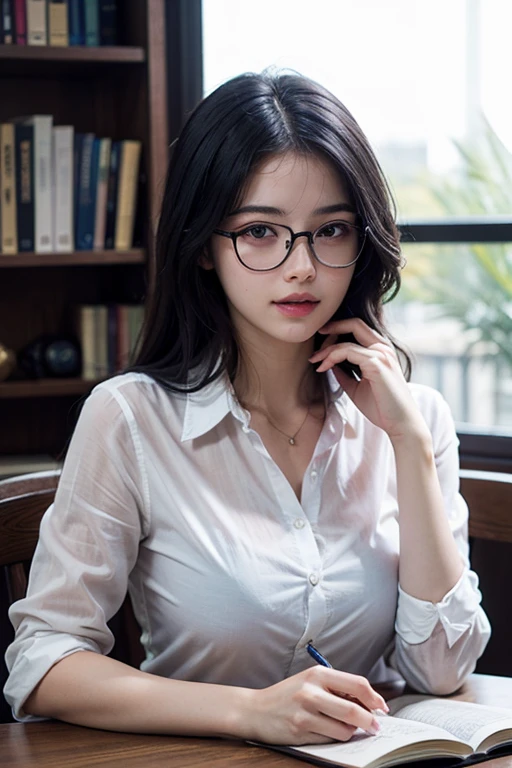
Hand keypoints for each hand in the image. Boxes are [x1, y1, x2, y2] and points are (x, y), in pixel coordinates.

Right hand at [245, 666, 386, 744]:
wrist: (255, 709)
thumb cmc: (288, 695)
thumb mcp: (311, 682)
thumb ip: (337, 688)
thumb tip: (369, 703)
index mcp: (317, 674)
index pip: (357, 684)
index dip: (375, 698)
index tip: (382, 707)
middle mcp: (311, 691)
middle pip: (354, 710)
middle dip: (370, 721)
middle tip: (375, 727)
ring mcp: (305, 712)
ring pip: (344, 729)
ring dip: (350, 732)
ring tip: (341, 727)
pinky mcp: (300, 731)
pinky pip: (329, 740)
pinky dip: (333, 738)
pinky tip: (324, 731)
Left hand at [309, 318, 426, 441]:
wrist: (400, 424)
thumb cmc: (381, 408)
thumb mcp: (356, 387)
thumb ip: (345, 373)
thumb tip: (329, 364)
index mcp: (381, 351)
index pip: (357, 328)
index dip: (337, 331)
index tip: (319, 344)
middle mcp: (383, 348)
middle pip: (354, 323)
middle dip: (331, 329)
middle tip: (314, 343)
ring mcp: (381, 354)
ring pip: (346, 339)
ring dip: (326, 349)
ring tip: (315, 361)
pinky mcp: (377, 363)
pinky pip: (347, 351)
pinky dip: (332, 357)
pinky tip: (323, 368)